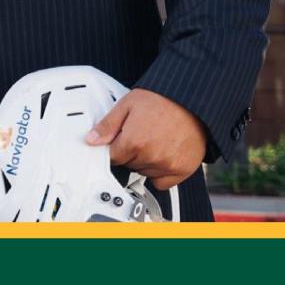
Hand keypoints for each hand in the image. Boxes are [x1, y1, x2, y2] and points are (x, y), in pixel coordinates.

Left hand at [85, 88, 207, 190]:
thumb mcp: (128, 105)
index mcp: (134, 142)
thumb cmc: (162, 101)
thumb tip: (91, 139)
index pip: (112, 158)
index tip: (122, 139)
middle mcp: (151, 156)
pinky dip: (160, 173)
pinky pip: (161, 183)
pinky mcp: (182, 170)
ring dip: (145, 162)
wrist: (193, 103)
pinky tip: (163, 155)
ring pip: (143, 173)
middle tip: (142, 135)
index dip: (115, 147)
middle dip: (130, 153)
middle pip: (128, 165)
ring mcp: (167, 165)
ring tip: (155, 142)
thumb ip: (107, 125)